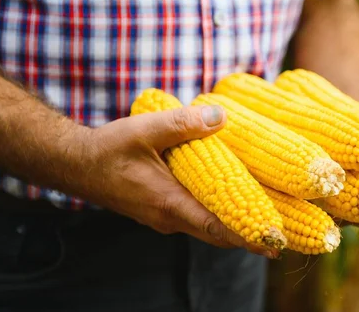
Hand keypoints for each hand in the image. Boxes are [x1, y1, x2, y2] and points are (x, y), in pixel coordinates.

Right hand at [69, 104, 277, 257]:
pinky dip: (218, 217)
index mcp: (168, 202)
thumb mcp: (143, 130)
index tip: (275, 241)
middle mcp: (169, 217)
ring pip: (208, 228)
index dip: (248, 234)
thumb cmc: (108, 149)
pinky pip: (197, 219)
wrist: (76, 165)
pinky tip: (232, 202)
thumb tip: (222, 117)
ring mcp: (164, 218)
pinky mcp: (161, 211)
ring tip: (266, 222)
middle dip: (249, 236)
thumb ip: (182, 123)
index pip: (217, 226)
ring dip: (235, 227)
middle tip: (282, 236)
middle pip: (218, 234)